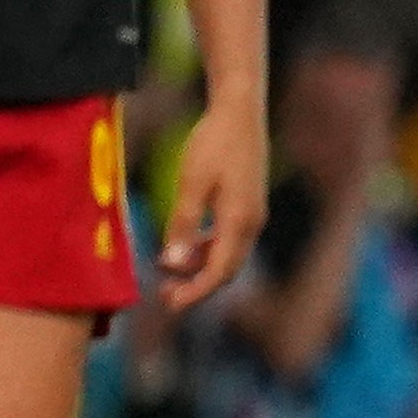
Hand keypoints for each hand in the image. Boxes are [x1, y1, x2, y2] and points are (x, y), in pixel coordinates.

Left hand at [155, 91, 268, 310]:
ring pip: (228, 254)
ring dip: (200, 267)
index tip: (170, 304)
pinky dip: (207, 248)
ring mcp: (253, 214)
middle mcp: (252, 223)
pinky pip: (229, 238)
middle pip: (226, 268)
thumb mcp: (191, 183)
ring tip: (168, 273)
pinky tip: (185, 246)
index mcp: (240, 221)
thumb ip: (183, 223)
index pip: (219, 271)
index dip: (195, 292)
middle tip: (165, 297)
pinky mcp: (247, 204)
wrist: (238, 112)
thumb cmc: (212, 143)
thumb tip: (174, 263)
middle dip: (197, 286)